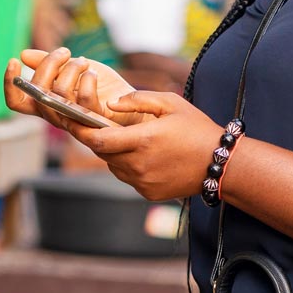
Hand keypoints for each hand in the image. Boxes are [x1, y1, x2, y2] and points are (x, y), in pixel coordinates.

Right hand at [4, 48, 147, 129]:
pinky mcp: (93, 120)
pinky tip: (93, 73)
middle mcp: (55, 114)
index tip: (14, 60)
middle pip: (37, 91)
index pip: (17, 102)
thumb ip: (48, 63)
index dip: (10, 83)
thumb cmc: (101, 87)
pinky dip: (87, 79)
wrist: (132, 104)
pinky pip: (83, 98)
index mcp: (46, 103)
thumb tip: (24, 54)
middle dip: (49, 64)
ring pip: (59, 92)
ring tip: (84, 62)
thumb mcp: (73, 69)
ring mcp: (73, 119)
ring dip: (72, 68)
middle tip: (65, 52)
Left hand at [65, 91, 223, 201]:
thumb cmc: (196, 128)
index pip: (98, 139)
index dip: (80, 130)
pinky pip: (127, 177)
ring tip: (126, 138)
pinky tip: (142, 155)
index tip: (72, 120)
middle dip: (96, 138)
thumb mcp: (170, 103)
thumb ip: (137, 99)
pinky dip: (126, 165)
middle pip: (102, 152)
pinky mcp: (148, 193)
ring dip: (112, 152)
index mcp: (143, 140)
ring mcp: (143, 182)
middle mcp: (139, 165)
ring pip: (113, 165)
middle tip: (97, 124)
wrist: (220, 164)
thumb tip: (110, 104)